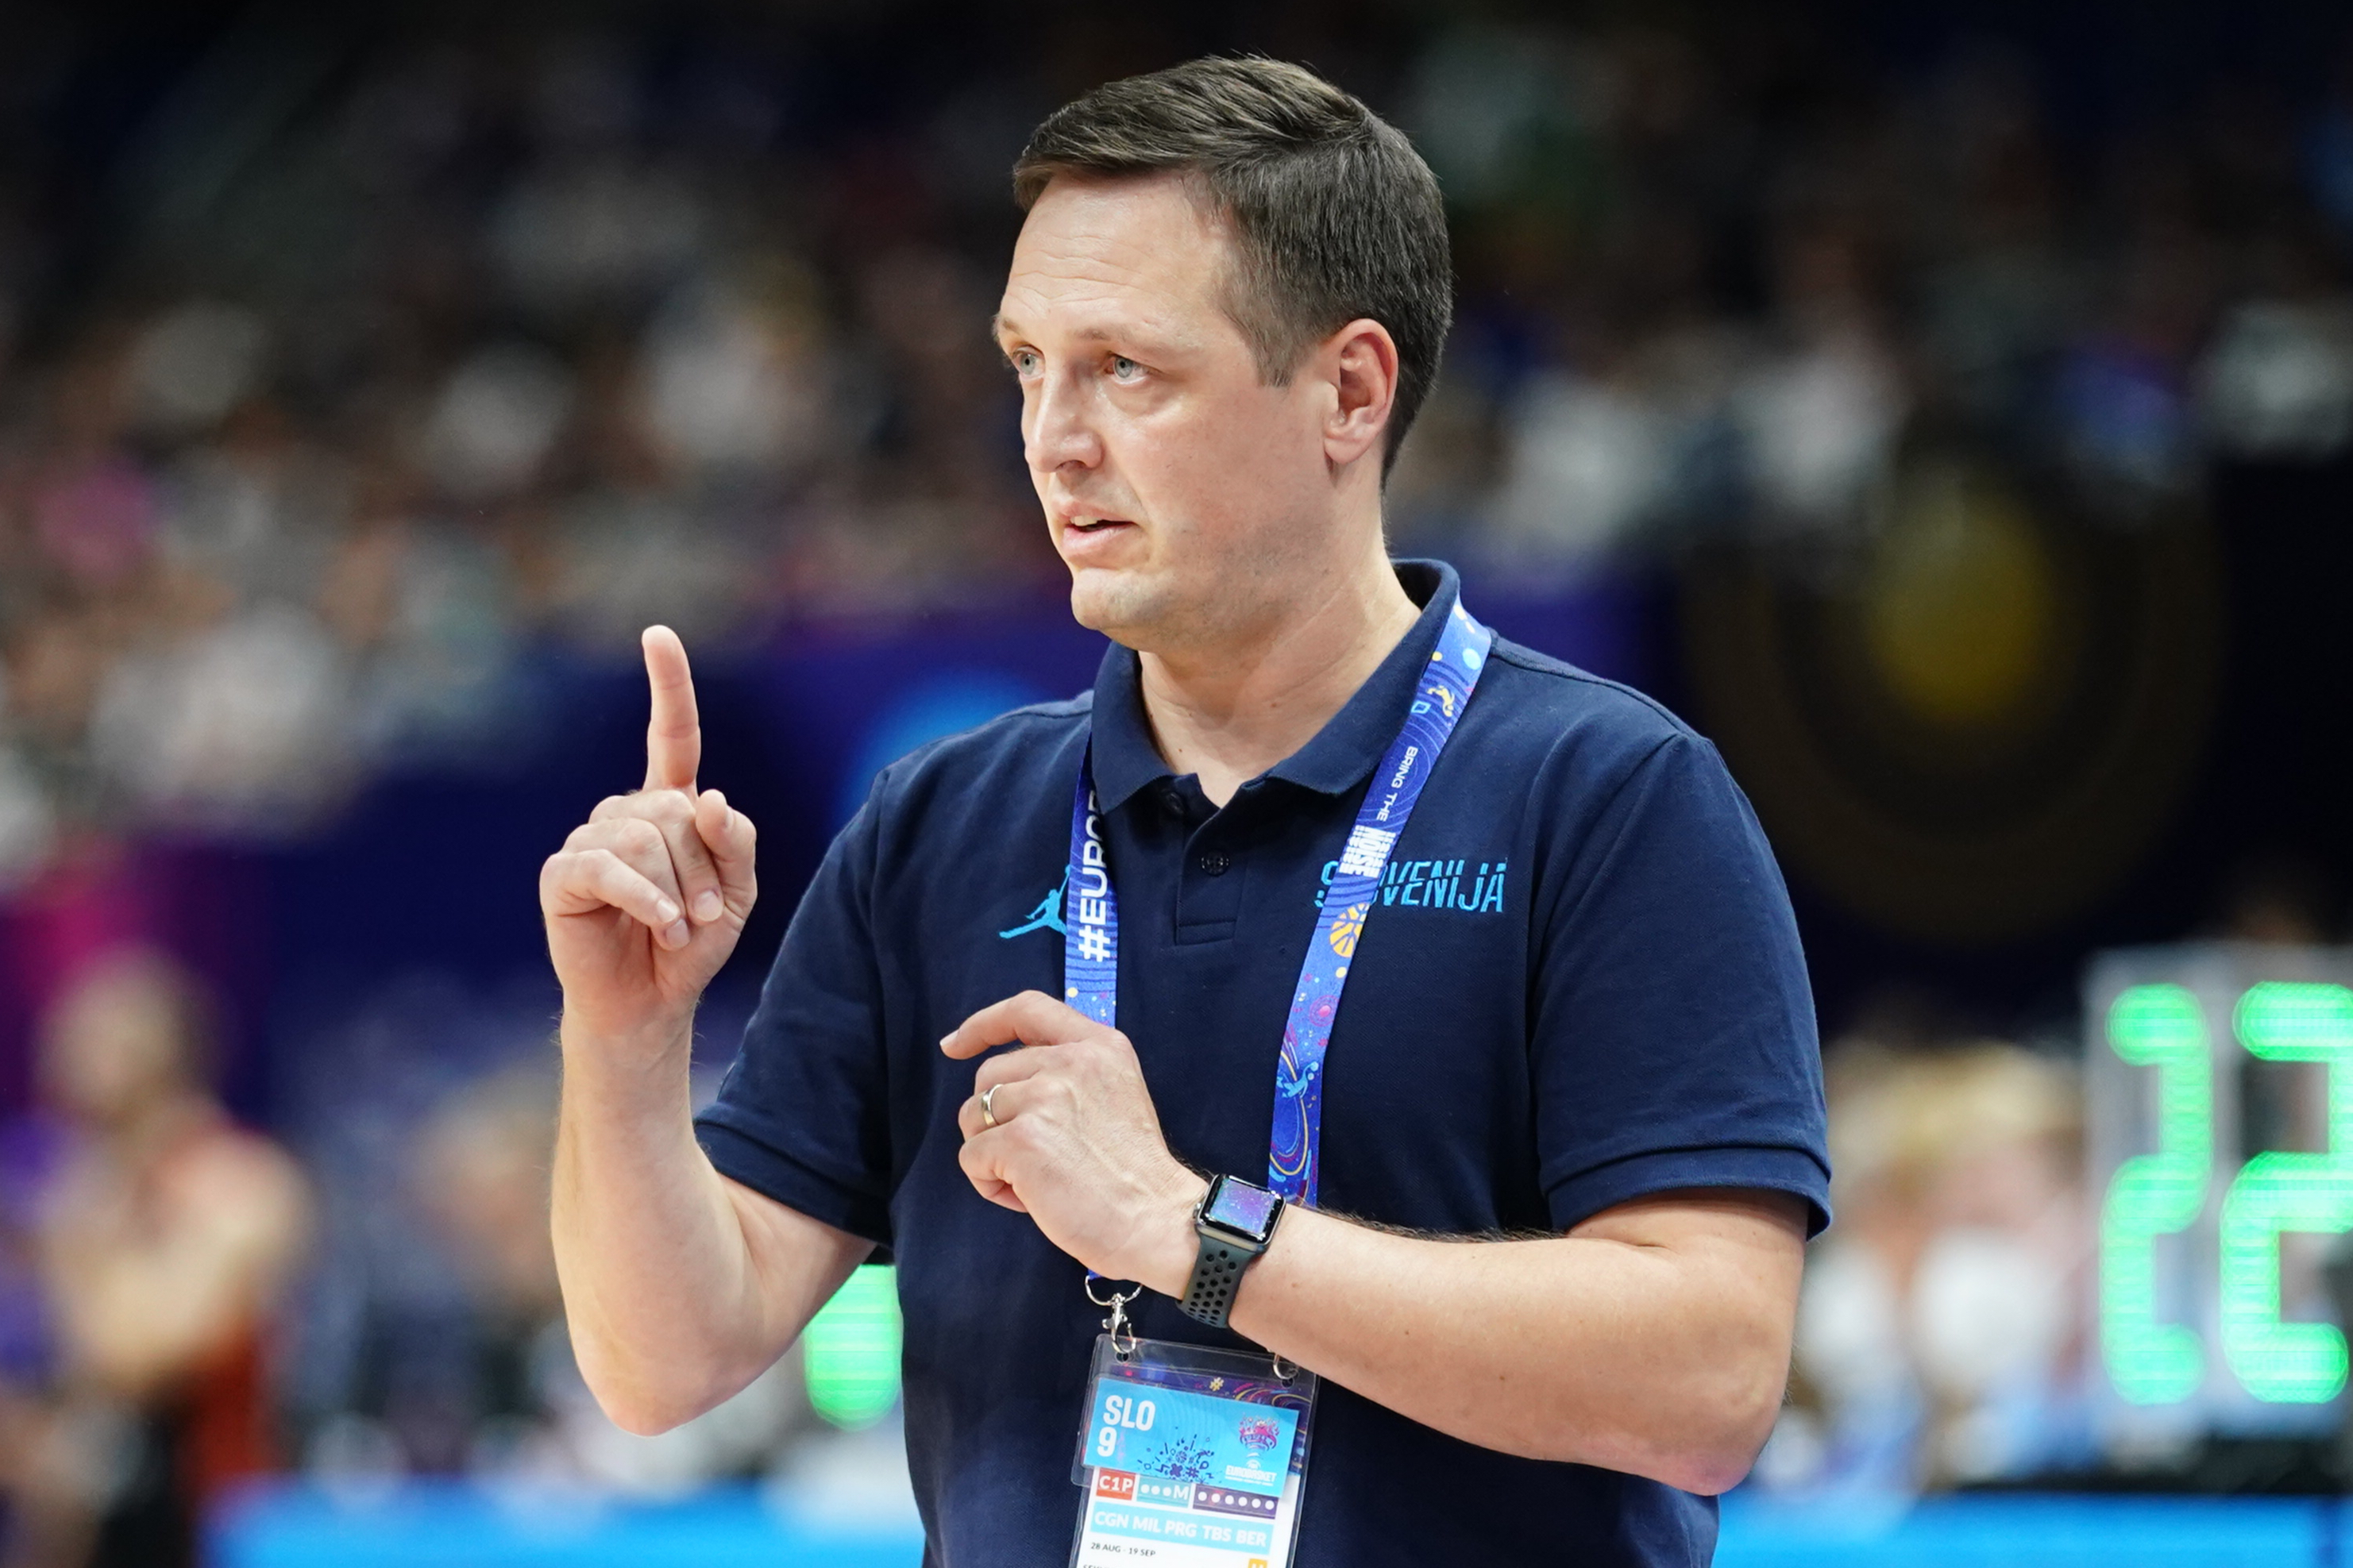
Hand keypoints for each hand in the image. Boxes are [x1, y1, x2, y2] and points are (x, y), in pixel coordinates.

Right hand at [541, 627, 757, 1047]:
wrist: (651, 1002)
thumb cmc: (692, 942)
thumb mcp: (738, 894)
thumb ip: (736, 845)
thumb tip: (711, 800)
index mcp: (668, 806)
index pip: (672, 735)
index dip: (668, 685)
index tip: (657, 635)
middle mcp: (625, 813)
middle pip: (676, 810)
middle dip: (703, 867)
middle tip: (705, 916)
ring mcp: (589, 839)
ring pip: (646, 838)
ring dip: (679, 890)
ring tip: (682, 929)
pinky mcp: (563, 874)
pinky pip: (609, 867)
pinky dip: (647, 899)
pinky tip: (662, 928)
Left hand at [944, 992, 1205, 1292]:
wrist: (1156, 1218)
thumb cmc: (1133, 1173)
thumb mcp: (1115, 1093)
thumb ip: (1070, 1073)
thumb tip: (1004, 1082)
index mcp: (1099, 1045)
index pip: (1027, 1009)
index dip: (983, 1024)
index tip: (955, 1044)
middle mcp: (1072, 1060)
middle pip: (988, 1075)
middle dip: (994, 1120)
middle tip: (1035, 1158)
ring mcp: (1045, 1097)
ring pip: (974, 1116)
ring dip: (991, 1154)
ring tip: (1034, 1180)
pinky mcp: (1022, 1138)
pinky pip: (971, 1156)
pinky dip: (989, 1184)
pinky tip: (1028, 1199)